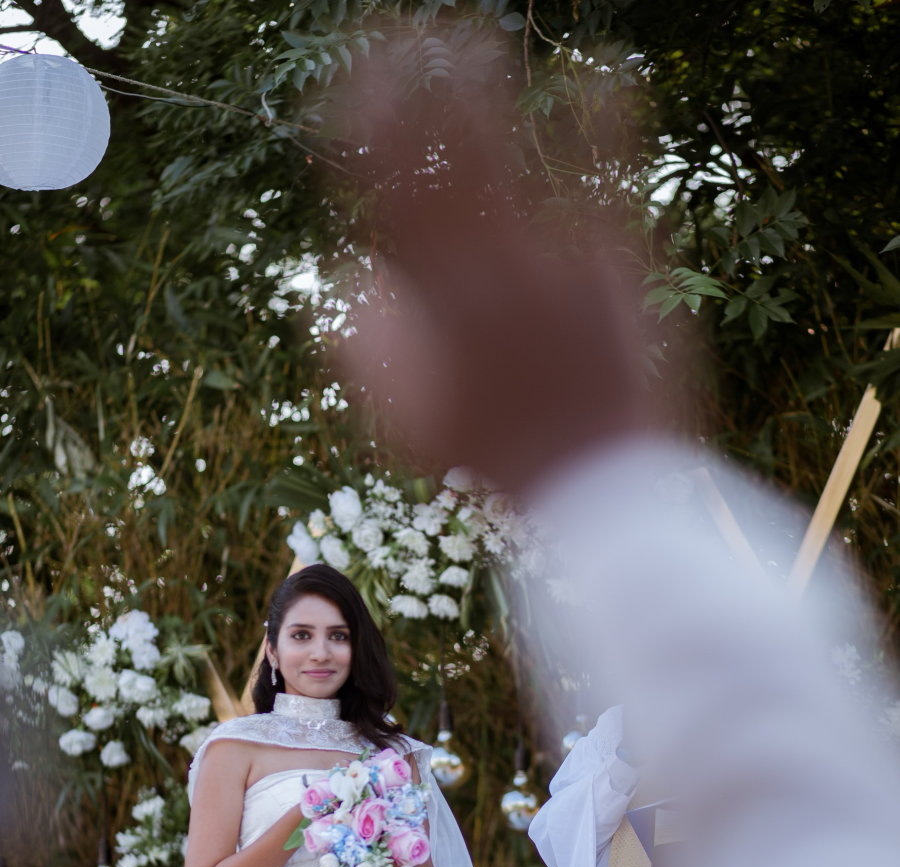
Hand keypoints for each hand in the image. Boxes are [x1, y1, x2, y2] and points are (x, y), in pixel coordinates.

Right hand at [342, 51, 647, 494]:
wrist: (597, 492)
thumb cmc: (501, 458)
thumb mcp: (415, 425)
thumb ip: (371, 354)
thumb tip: (344, 287)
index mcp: (435, 304)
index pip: (383, 197)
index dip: (360, 130)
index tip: (348, 83)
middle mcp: (490, 270)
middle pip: (442, 160)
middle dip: (414, 89)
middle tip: (402, 35)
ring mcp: (558, 265)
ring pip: (520, 159)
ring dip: (489, 93)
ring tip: (473, 41)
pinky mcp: (620, 271)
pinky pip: (613, 183)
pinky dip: (606, 124)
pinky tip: (606, 74)